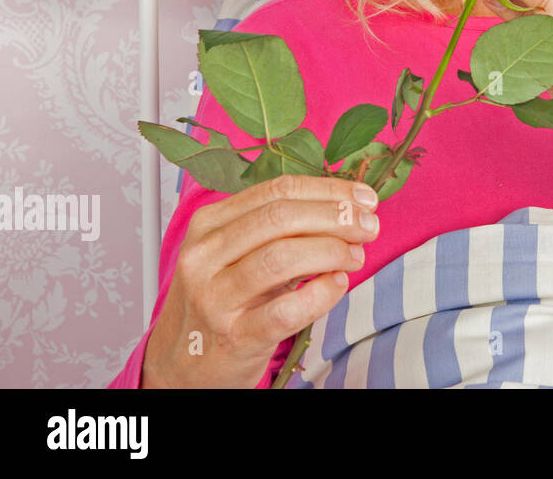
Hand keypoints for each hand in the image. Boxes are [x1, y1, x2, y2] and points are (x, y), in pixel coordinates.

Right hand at [140, 175, 380, 387]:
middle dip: (336, 217)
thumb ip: (283, 227)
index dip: (328, 190)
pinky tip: (337, 285)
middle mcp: (205, 256)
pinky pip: (286, 310)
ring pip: (282, 257)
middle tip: (368, 227)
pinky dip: (321, 294)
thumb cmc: (223, 299)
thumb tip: (349, 205)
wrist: (184, 362)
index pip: (277, 191)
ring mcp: (215, 297)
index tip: (363, 198)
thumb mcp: (239, 253)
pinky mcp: (234, 337)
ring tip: (355, 257)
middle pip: (281, 217)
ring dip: (332, 251)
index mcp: (209, 224)